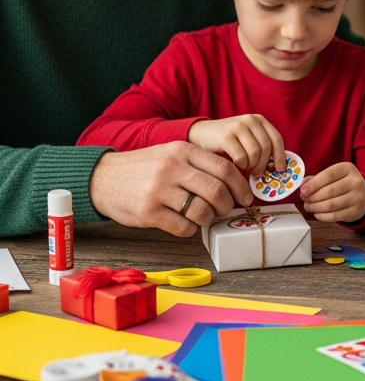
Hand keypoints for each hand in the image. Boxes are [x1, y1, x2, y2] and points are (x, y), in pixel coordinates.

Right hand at [89, 142, 252, 237]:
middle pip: (217, 190)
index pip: (225, 168)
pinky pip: (182, 227)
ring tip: (204, 217)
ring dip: (208, 219)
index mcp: (183, 151)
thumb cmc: (145, 167)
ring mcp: (159, 190)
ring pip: (201, 211)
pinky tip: (186, 224)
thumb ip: (199, 163)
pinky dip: (190, 230)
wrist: (103, 178)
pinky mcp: (148, 212)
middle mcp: (172, 168)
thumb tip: (233, 183)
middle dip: (227, 205)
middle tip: (225, 210)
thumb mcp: (172, 153)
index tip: (245, 197)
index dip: (240, 186)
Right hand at [187, 114, 285, 176]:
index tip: (280, 170)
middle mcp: (250, 120)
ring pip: (255, 153)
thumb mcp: (247, 139)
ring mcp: (238, 126)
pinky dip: (241, 165)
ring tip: (244, 167)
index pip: (276, 139)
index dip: (280, 156)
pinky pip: (241, 157)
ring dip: (251, 165)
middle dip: (263, 164)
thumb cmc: (227, 141)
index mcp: (259, 120)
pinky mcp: (226, 136)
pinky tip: (236, 164)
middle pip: (266, 148)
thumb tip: (277, 167)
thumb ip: (261, 147)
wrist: (200, 134)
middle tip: (256, 174)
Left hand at [299, 162, 364, 222]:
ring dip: (315, 207)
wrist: (364, 195)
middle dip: (312, 197)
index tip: (302, 191)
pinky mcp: (356, 211)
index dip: (313, 184)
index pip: (329, 175)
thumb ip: (317, 179)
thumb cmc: (343, 184)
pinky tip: (317, 214)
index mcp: (347, 168)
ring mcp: (357, 197)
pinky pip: (335, 216)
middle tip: (304, 200)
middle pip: (329, 191)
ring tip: (308, 207)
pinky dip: (322, 216)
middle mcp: (355, 181)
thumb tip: (302, 186)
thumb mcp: (334, 176)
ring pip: (331, 205)